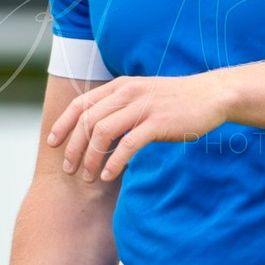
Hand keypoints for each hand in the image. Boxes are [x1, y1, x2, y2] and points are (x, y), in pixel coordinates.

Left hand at [47, 72, 233, 182]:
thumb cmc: (175, 100)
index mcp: (120, 87)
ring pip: (103, 132)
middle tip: (70, 170)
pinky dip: (114, 162)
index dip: (63, 124)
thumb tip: (97, 129)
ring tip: (89, 177)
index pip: (80, 104)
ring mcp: (143, 107)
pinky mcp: (158, 123)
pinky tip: (109, 176)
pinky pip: (128, 144)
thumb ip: (120, 107)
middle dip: (74, 148)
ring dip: (91, 158)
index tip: (53, 143)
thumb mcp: (143, 96)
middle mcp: (127, 93)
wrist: (211, 95)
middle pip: (88, 121)